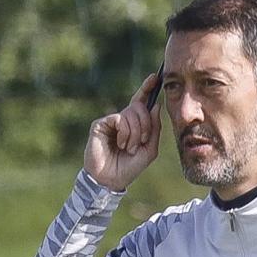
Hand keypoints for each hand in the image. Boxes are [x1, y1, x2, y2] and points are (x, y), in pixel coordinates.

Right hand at [83, 72, 161, 191]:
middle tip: (142, 141)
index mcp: (134, 124)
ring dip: (135, 133)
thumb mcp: (150, 149)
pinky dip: (125, 132)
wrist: (111, 180)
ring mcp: (111, 121)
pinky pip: (120, 118)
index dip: (148, 88)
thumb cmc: (129, 167)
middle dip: (145, 124)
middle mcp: (122, 120)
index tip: (156, 77)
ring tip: (129, 148)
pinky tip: (121, 144)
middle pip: (140, 106)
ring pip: (131, 113)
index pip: (142, 102)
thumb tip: (155, 106)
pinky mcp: (100, 124)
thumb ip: (155, 128)